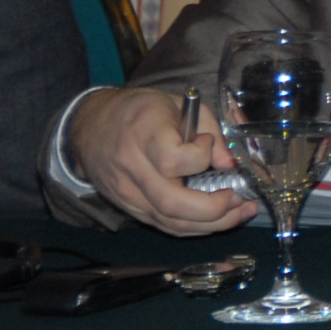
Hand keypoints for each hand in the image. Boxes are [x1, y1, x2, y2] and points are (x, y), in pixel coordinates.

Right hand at [64, 86, 257, 234]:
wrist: (90, 126)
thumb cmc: (140, 111)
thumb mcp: (178, 103)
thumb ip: (210, 128)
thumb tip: (230, 163)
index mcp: (143, 135)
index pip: (173, 160)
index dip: (200, 156)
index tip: (207, 142)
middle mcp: (132, 168)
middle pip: (172, 203)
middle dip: (214, 208)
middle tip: (240, 198)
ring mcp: (128, 193)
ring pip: (170, 222)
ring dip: (212, 224)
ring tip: (240, 212)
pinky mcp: (129, 207)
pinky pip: (164, 225)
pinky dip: (194, 226)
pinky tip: (218, 218)